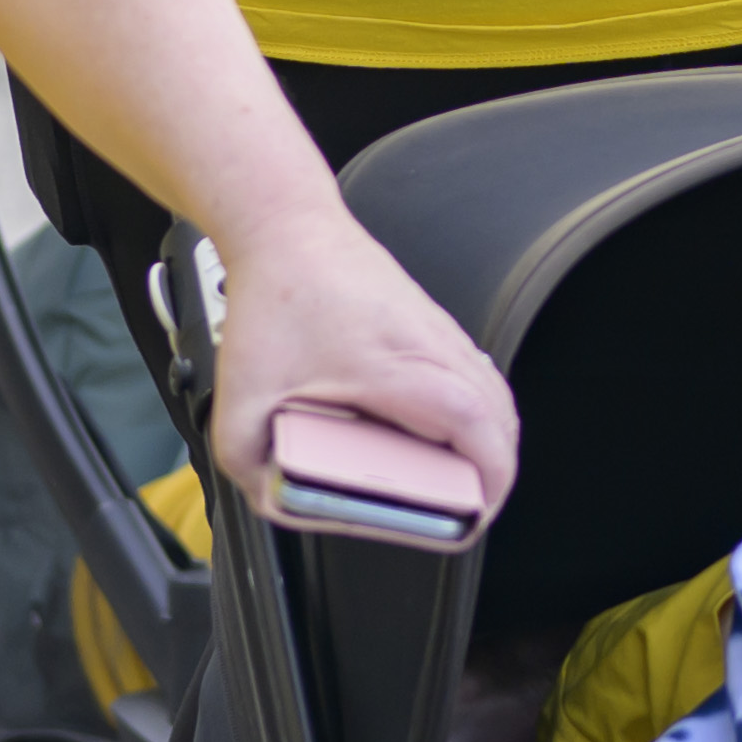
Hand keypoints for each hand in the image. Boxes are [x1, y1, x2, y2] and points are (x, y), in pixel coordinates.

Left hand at [206, 209, 522, 528]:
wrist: (286, 227)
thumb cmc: (276, 297)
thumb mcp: (241, 398)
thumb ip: (250, 461)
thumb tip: (275, 497)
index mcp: (399, 369)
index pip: (479, 429)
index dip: (490, 482)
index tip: (476, 515)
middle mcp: (432, 347)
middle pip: (501, 417)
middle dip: (493, 473)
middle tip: (465, 509)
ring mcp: (438, 331)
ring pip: (494, 394)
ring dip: (489, 441)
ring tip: (458, 479)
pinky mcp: (431, 324)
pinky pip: (475, 375)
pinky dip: (476, 411)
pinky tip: (445, 432)